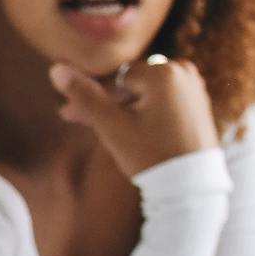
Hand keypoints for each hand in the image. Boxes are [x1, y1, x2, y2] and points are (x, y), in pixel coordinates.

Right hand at [49, 54, 217, 180]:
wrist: (192, 186)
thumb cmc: (152, 156)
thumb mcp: (112, 127)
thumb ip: (85, 96)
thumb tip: (56, 69)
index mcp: (163, 72)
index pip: (115, 79)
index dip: (91, 97)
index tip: (69, 114)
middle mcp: (183, 71)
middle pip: (131, 85)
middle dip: (107, 103)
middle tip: (80, 122)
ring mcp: (194, 87)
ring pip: (145, 93)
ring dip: (123, 108)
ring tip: (106, 130)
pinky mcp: (199, 104)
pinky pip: (163, 101)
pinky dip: (145, 112)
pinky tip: (132, 131)